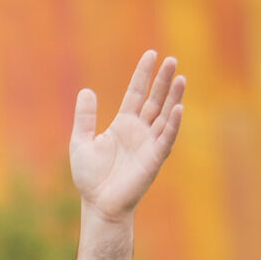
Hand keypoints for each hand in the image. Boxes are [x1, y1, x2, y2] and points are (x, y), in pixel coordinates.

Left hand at [70, 52, 184, 221]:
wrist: (98, 204)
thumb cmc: (90, 177)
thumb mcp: (81, 142)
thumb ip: (84, 117)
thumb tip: (86, 90)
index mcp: (124, 124)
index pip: (136, 93)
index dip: (143, 75)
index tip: (151, 55)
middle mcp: (140, 130)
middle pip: (155, 100)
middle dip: (163, 81)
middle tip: (171, 59)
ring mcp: (149, 143)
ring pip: (165, 115)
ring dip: (174, 97)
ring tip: (180, 78)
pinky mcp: (154, 159)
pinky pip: (166, 139)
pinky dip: (173, 124)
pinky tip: (179, 108)